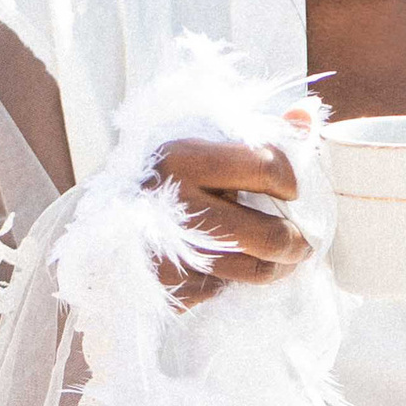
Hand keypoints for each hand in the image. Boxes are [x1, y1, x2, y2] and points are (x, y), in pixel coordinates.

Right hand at [151, 129, 313, 307]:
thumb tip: (306, 116)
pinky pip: (222, 289)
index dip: (291, 180)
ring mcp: (171, 252)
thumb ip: (255, 129)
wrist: (99, 222)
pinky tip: (233, 265)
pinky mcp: (167, 288)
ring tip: (282, 258)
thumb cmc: (160, 176)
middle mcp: (177, 205)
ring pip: (254, 270)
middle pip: (269, 236)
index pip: (268, 168)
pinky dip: (235, 279)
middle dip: (297, 241)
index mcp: (184, 158)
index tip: (291, 190)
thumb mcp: (197, 140)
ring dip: (278, 267)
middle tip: (304, 241)